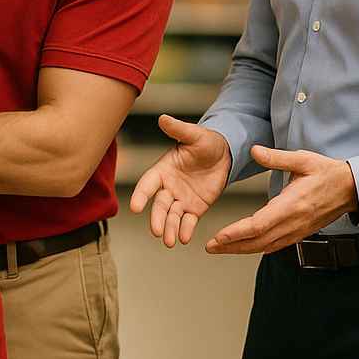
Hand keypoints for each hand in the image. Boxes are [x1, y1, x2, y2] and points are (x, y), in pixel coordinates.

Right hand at [129, 116, 231, 247]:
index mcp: (163, 169)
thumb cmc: (206, 141)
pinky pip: (188, 221)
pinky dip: (185, 230)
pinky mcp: (194, 208)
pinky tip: (184, 238)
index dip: (141, 195)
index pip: (147, 184)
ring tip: (169, 241)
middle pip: (159, 205)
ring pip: (171, 216)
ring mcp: (181, 199)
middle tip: (156, 231)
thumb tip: (163, 118)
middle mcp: (168, 186)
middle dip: (156, 218)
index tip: (134, 207)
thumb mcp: (194, 135)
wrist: (224, 154)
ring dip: (169, 228)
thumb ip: (179, 129)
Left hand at [205, 145, 356, 254]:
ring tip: (220, 248)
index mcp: (292, 204)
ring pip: (265, 246)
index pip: (259, 224)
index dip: (237, 233)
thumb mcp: (303, 159)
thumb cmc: (328, 173)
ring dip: (241, 249)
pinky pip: (275, 245)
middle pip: (258, 241)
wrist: (353, 189)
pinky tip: (244, 247)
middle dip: (232, 246)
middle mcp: (294, 222)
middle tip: (210, 247)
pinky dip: (257, 248)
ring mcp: (297, 231)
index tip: (219, 236)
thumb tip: (254, 151)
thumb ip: (277, 158)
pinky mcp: (300, 233)